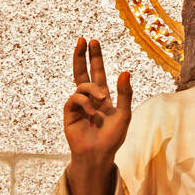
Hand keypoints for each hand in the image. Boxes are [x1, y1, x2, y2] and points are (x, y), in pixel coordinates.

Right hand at [64, 37, 131, 165]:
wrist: (99, 155)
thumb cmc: (112, 138)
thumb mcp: (124, 114)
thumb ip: (125, 94)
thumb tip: (126, 71)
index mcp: (102, 97)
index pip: (97, 72)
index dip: (95, 57)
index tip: (93, 41)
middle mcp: (89, 99)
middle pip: (83, 72)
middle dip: (82, 56)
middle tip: (82, 39)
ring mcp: (78, 105)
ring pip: (81, 84)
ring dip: (92, 89)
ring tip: (101, 100)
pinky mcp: (69, 113)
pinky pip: (75, 97)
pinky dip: (85, 102)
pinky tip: (92, 113)